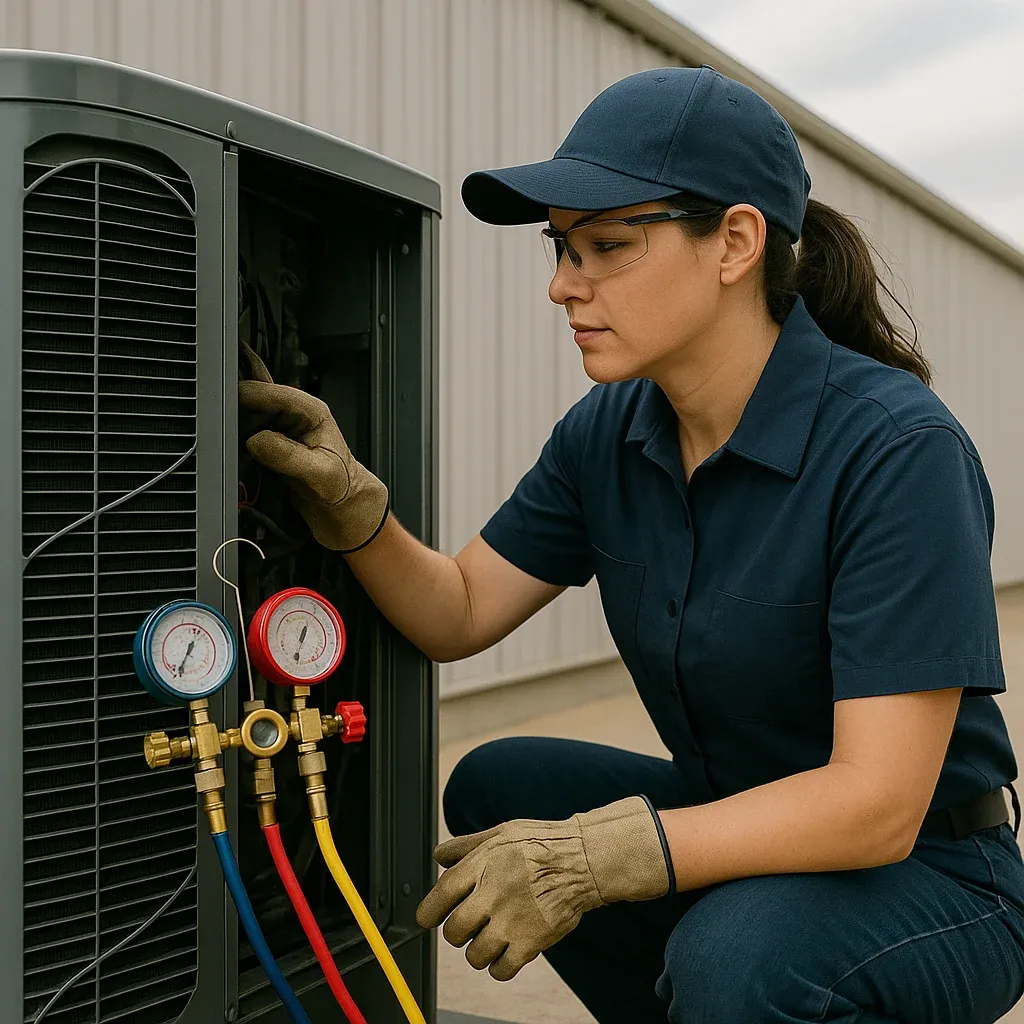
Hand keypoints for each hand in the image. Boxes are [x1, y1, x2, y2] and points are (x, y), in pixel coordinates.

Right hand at [238, 344, 387, 551]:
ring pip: (245, 415)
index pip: (272, 392)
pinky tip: (237, 452)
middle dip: (238, 414)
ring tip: (235, 449)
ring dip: (236, 428)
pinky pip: (246, 431)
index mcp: (311, 410)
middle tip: (227, 436)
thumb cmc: (340, 486)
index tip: (225, 410)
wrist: (341, 504)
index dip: (247, 397)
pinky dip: (237, 439)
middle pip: (253, 399)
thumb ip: (287, 455)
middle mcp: (294, 413)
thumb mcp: (318, 473)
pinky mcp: (270, 440)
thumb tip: (255, 441)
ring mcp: (280, 425)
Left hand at [415, 795, 672, 980]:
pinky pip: (501, 970)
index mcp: (481, 865)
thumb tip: (439, 856)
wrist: (583, 860)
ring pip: (474, 956)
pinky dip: (499, 967)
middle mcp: (492, 894)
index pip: (440, 896)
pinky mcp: (530, 942)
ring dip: (478, 951)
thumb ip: (467, 846)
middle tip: (468, 927)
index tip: (428, 920)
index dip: (428, 913)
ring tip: (490, 939)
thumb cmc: (542, 843)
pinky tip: (505, 953)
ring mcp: (510, 921)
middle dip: (457, 933)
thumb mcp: (501, 833)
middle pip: (454, 932)